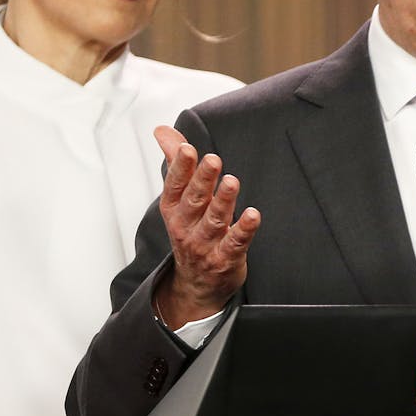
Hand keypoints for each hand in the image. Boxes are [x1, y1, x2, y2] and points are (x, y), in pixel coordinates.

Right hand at [151, 125, 260, 327]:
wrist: (195, 284)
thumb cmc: (190, 232)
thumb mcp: (179, 198)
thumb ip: (176, 162)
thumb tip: (162, 131)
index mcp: (173, 209)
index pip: (175, 186)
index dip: (181, 168)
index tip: (188, 149)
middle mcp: (186, 227)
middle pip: (194, 201)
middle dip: (203, 180)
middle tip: (213, 160)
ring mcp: (204, 245)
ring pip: (214, 221)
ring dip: (223, 201)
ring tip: (231, 182)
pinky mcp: (225, 259)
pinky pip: (235, 243)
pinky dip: (244, 230)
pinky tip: (253, 216)